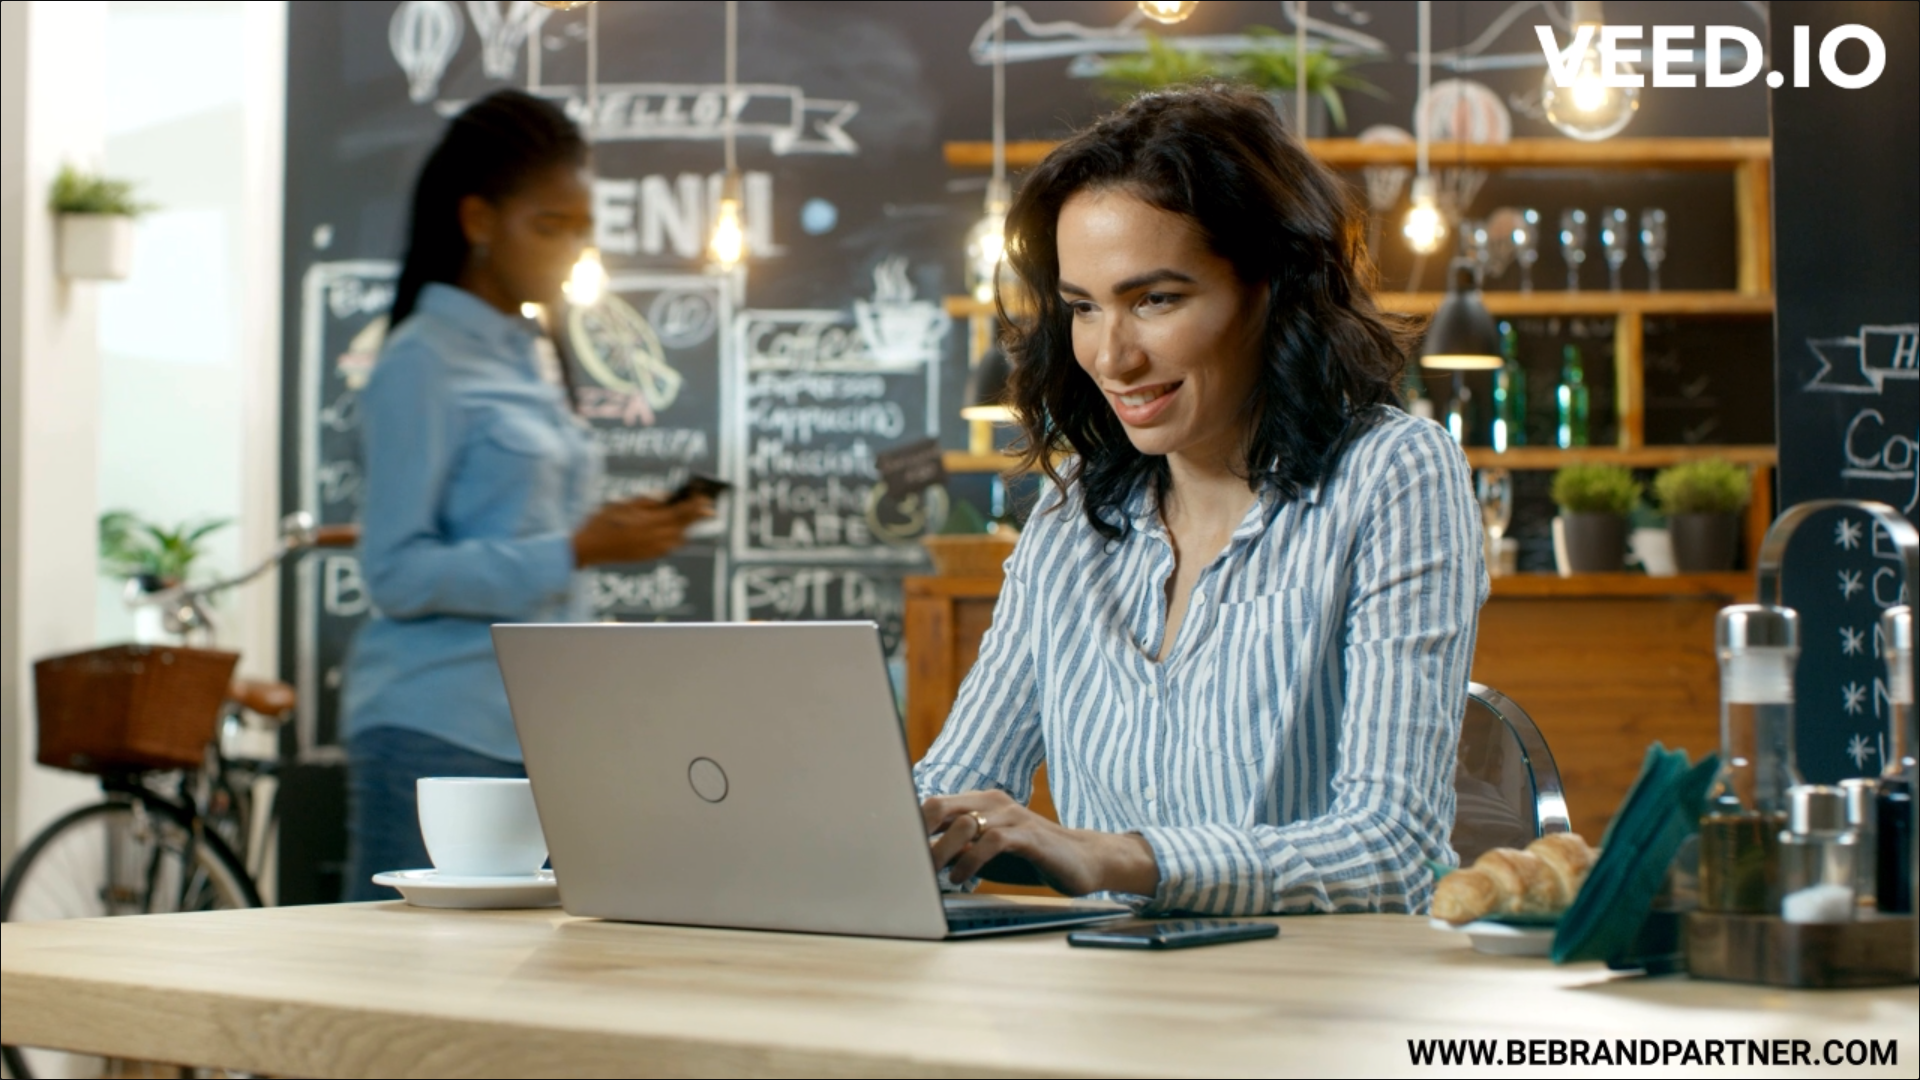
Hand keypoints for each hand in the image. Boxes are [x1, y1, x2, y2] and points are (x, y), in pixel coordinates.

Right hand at [571, 496, 713, 567]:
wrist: (589, 548)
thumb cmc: (603, 521)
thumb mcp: (623, 504)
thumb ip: (647, 501)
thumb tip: (667, 496)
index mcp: (648, 522)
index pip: (679, 512)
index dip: (694, 505)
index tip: (706, 498)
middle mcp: (654, 538)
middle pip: (683, 526)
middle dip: (697, 517)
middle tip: (710, 509)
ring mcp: (652, 550)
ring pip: (679, 538)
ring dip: (687, 527)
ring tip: (695, 518)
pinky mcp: (648, 557)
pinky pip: (669, 546)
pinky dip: (676, 537)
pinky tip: (677, 531)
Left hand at [921, 790, 1158, 896]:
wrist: (1083, 860)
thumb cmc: (1029, 858)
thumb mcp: (987, 853)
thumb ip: (958, 850)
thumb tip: (918, 860)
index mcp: (980, 802)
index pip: (934, 804)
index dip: (910, 824)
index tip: (892, 848)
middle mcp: (993, 802)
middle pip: (940, 806)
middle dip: (918, 834)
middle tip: (905, 862)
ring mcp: (1012, 817)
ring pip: (964, 824)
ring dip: (941, 852)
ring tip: (930, 875)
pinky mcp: (1029, 836)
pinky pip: (991, 842)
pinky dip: (971, 860)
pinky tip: (961, 878)